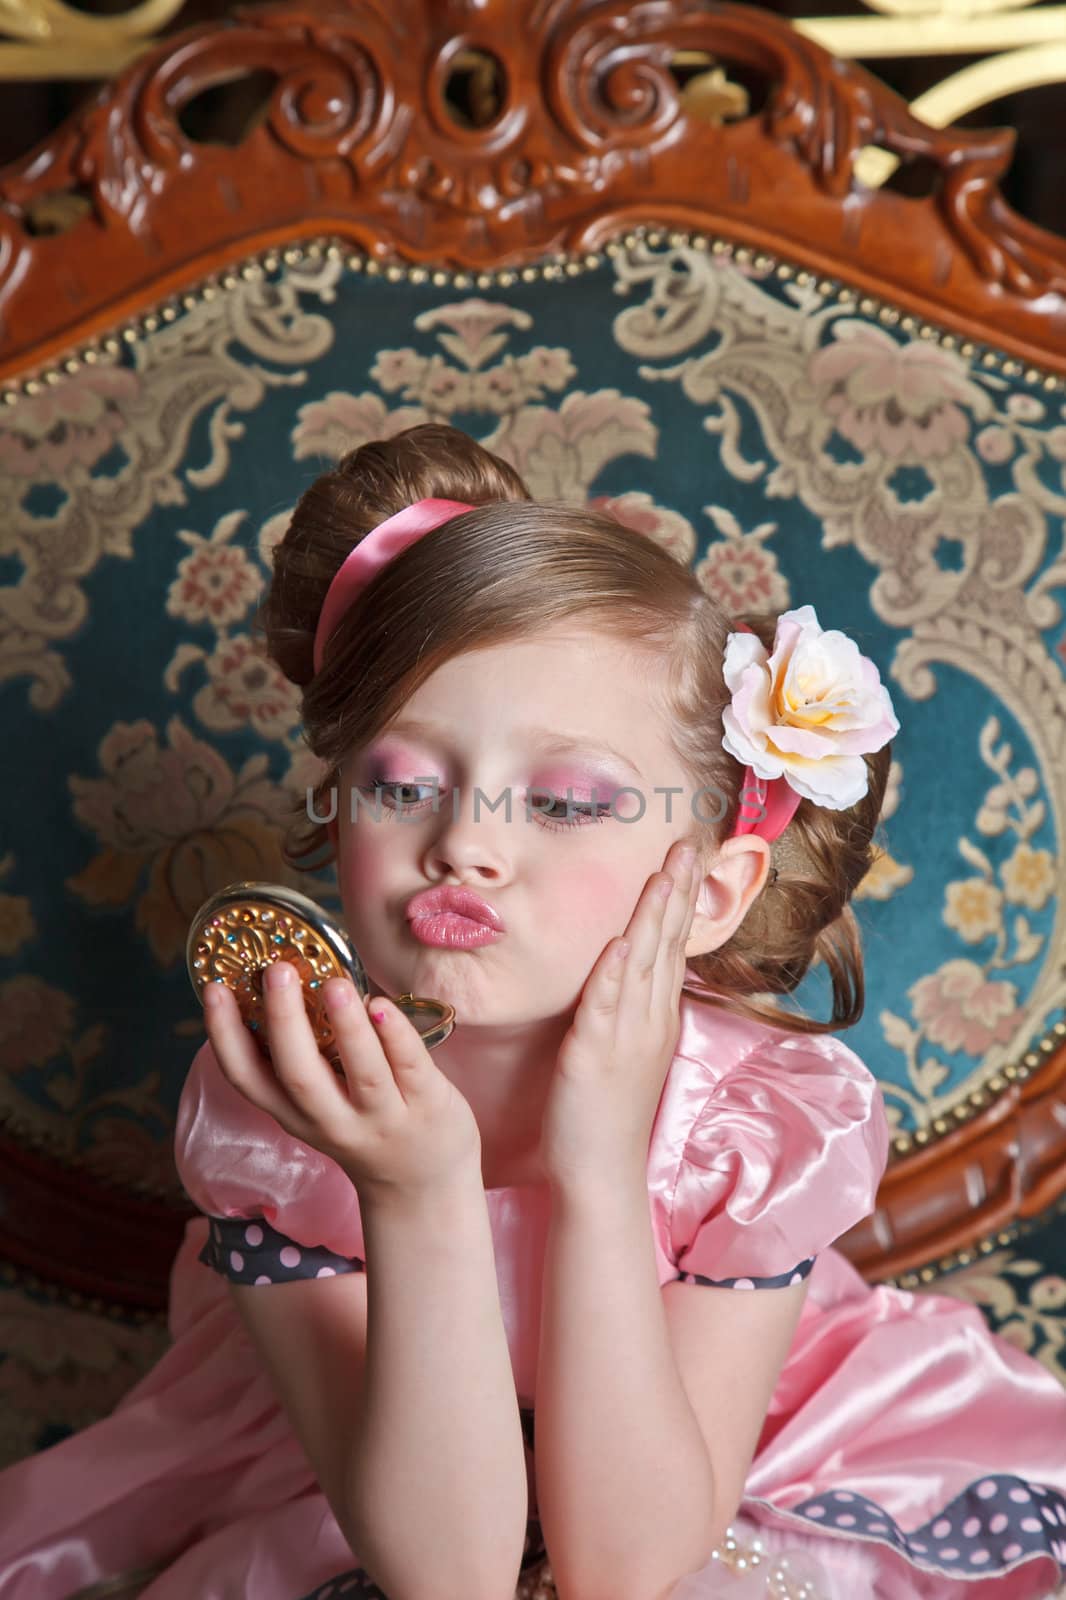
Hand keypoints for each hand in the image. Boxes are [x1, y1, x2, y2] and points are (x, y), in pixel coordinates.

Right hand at [202, 962, 482, 1198]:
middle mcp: (332, 1121)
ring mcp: (382, 1117)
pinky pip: (411, 1067)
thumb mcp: (318, 1106)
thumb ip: (302, 1059)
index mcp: (294, 1113)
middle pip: (299, 1076)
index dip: (225, 1036)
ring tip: (334, 984)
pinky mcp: (427, 1106)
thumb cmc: (363, 1124)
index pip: (248, 1078)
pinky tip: (382, 1006)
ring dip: (346, 1027)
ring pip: (361, 1073)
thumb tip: (282, 982)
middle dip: (284, 1021)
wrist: (423, 1183)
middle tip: (276, 971)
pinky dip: (396, 1036)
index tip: (213, 989)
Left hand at [538, 838, 701, 1191]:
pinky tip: (621, 943)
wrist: (600, 1173)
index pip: (672, 944)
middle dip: (677, 890)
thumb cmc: (608, 1112)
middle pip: (666, 944)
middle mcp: (650, 1021)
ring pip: (643, 967)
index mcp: (657, 1016)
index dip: (679, 898)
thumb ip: (632, 1006)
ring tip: (663, 873)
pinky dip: (615, 975)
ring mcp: (626, 1038)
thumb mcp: (629, 1049)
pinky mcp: (594, 1057)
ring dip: (653, 917)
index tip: (687, 854)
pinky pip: (606, 1009)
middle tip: (688, 843)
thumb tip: (631, 965)